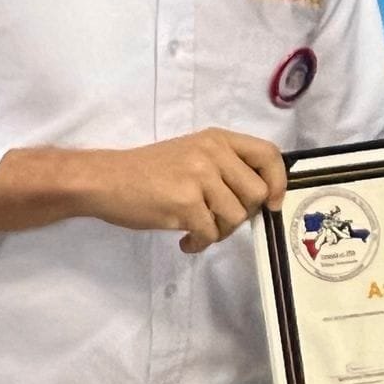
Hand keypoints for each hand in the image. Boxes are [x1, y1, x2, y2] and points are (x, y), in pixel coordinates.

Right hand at [86, 129, 286, 253]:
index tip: (272, 202)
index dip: (278, 181)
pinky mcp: (184, 203)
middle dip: (242, 215)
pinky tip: (185, 240)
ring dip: (219, 232)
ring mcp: (199, 177)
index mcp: (218, 139)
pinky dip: (199, 244)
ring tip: (197, 229)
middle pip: (256, 194)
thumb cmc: (149, 170)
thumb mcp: (193, 153)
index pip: (268, 154)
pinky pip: (210, 234)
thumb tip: (262, 197)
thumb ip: (225, 167)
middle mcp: (213, 153)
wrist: (105, 180)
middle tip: (218, 220)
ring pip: (235, 218)